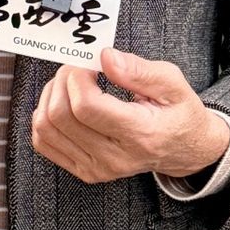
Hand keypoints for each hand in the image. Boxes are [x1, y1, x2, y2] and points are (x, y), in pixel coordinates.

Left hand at [29, 47, 229, 184]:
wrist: (185, 150)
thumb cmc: (179, 112)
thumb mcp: (173, 83)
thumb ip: (138, 70)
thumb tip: (105, 57)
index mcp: (140, 134)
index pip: (86, 107)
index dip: (77, 77)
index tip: (90, 64)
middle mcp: (115, 158)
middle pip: (60, 116)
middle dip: (62, 81)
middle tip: (80, 68)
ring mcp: (98, 168)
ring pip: (46, 129)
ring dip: (51, 96)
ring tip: (72, 84)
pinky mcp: (85, 171)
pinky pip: (44, 142)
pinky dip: (45, 116)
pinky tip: (65, 103)